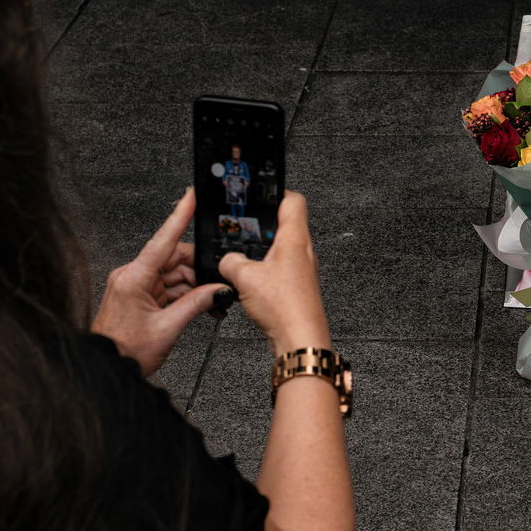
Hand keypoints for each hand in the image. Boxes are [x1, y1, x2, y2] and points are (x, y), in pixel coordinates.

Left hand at [92, 187, 225, 376]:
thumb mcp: (168, 328)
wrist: (107, 369)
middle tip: (219, 285)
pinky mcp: (140, 295)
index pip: (163, 240)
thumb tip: (217, 289)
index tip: (191, 196)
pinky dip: (187, 295)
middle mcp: (132, 276)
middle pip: (175, 259)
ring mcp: (136, 285)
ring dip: (195, 287)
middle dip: (199, 271)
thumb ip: (196, 304)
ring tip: (212, 304)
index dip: (179, 216)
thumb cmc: (125, 351)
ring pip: (176, 274)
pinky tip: (201, 306)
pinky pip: (170, 287)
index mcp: (133, 278)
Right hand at [217, 191, 330, 355]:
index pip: (293, 200)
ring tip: (243, 255)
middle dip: (262, 223)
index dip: (276, 191)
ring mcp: (302, 269)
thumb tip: (228, 260)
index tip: (259, 192)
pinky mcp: (297, 286)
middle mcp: (303, 251)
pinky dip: (264, 270)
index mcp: (295, 238)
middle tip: (244, 225)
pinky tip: (250, 280)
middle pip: (285, 223)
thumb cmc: (285, 307)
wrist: (300, 339)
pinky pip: (279, 269)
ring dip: (262, 250)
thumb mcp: (245, 277)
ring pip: (280, 248)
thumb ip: (231, 261)